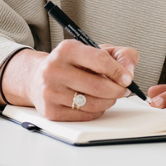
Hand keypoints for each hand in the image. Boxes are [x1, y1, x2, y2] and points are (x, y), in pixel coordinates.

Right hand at [6, 41, 138, 120]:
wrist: (36, 77)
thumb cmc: (69, 63)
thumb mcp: (93, 50)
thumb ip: (119, 55)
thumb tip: (129, 71)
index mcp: (66, 50)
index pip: (100, 60)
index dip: (119, 71)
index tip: (126, 78)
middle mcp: (54, 69)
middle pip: (98, 86)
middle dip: (117, 90)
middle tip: (122, 90)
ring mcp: (51, 92)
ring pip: (93, 103)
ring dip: (108, 101)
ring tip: (109, 96)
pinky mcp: (51, 111)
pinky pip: (84, 115)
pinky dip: (96, 111)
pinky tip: (94, 102)